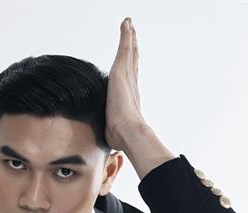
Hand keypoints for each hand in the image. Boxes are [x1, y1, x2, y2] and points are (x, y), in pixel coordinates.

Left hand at [104, 17, 146, 150]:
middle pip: (132, 62)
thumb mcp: (114, 134)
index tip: (132, 60)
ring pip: (129, 53)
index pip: (130, 79)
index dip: (131, 68)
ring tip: (129, 26)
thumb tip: (114, 153)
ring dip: (130, 38)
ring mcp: (127, 78)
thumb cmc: (122, 138)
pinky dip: (126, 36)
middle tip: (133, 35)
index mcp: (129, 98)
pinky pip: (124, 48)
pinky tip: (126, 24)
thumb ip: (115, 136)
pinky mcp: (121, 72)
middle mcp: (131, 85)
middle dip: (132, 49)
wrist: (128, 133)